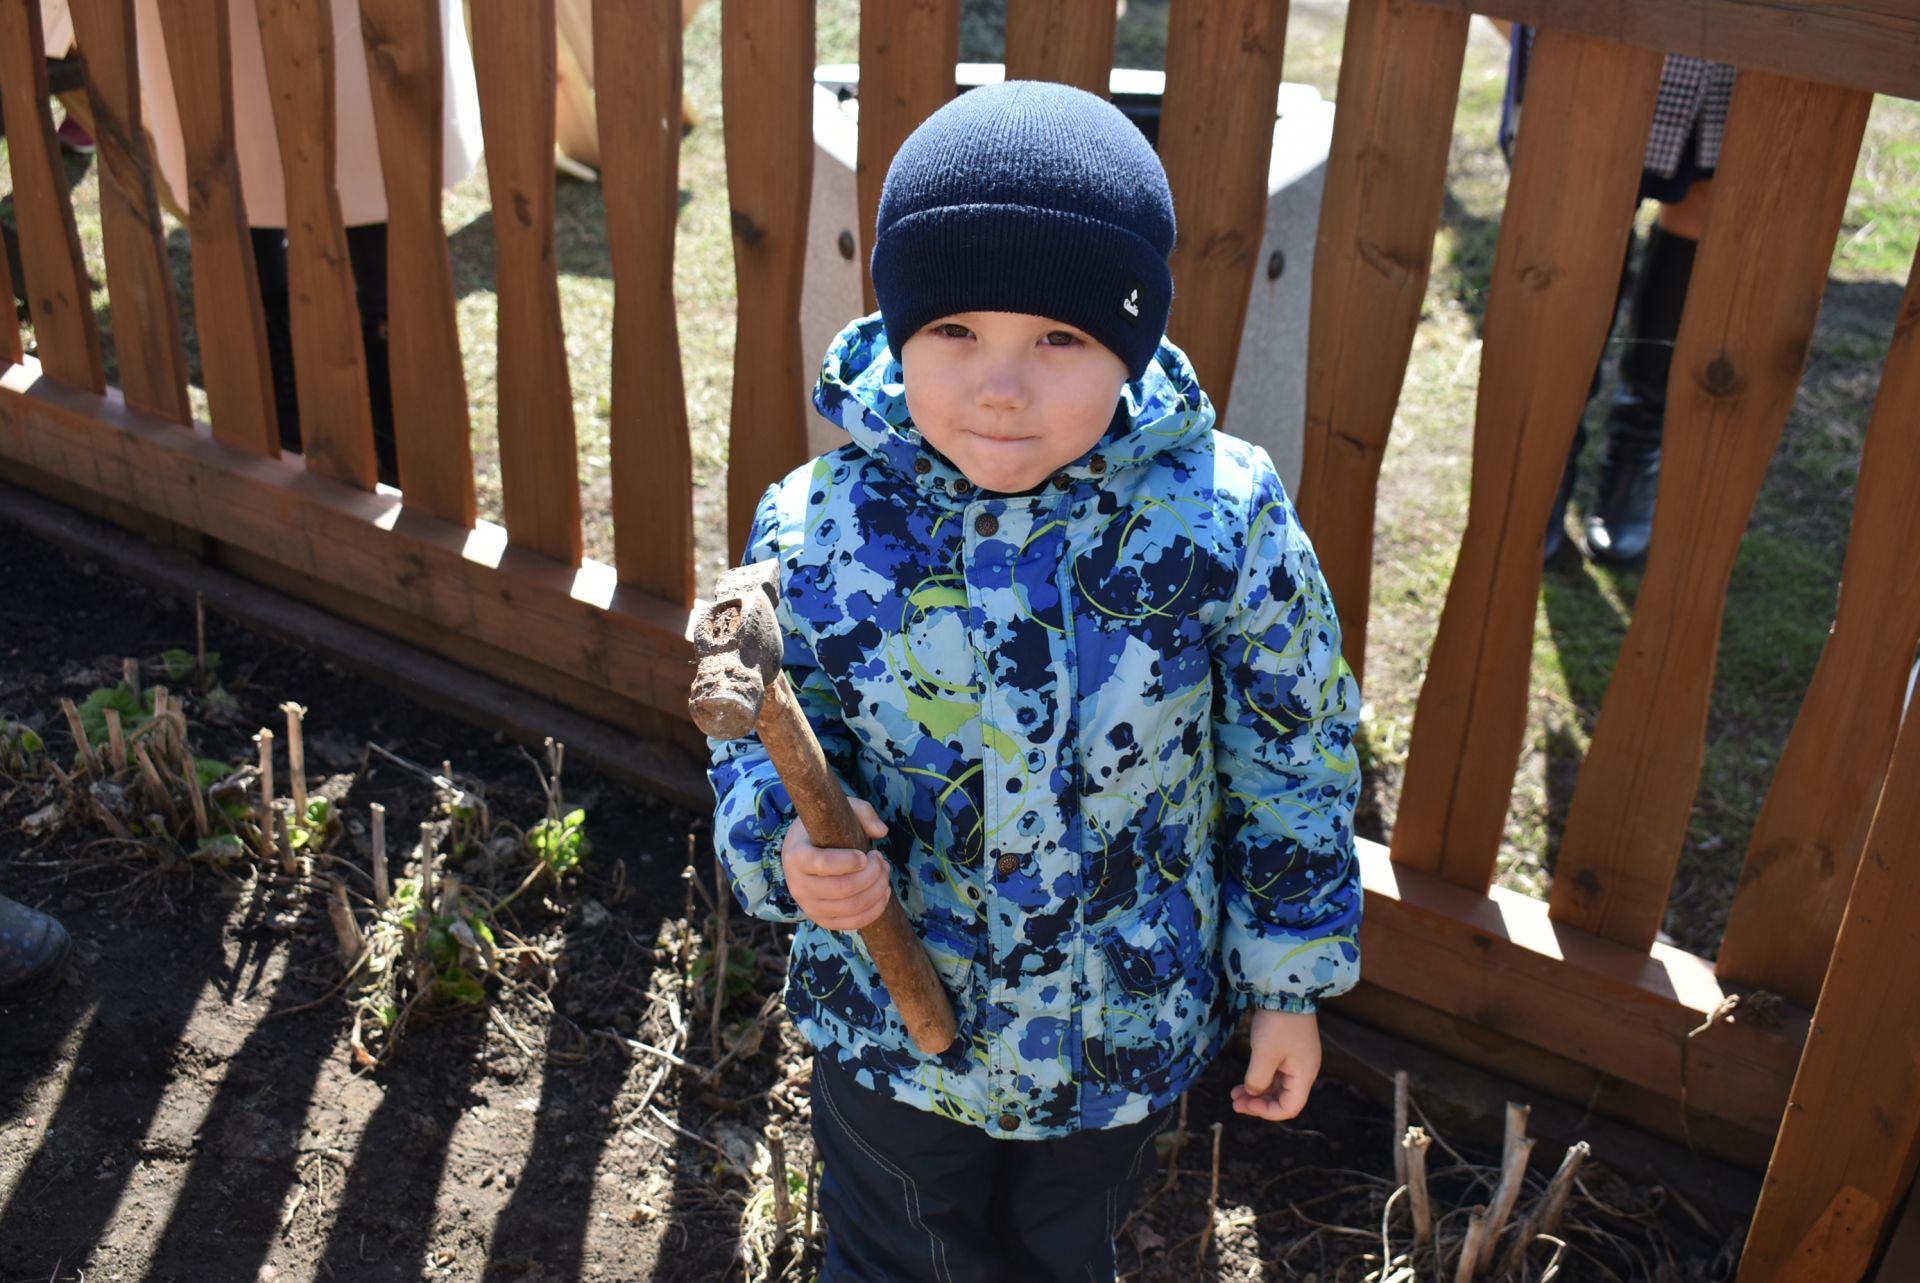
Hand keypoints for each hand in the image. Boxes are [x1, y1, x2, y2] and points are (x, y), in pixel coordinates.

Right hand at [780, 797, 891, 930]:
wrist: (804, 851)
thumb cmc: (825, 828)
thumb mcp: (841, 810)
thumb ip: (863, 813)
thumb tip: (882, 831)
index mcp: (796, 856)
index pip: (822, 864)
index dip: (848, 861)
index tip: (866, 854)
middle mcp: (797, 885)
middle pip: (841, 888)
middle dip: (871, 875)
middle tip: (881, 859)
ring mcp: (808, 906)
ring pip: (850, 907)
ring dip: (876, 891)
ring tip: (884, 873)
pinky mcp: (822, 920)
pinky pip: (851, 924)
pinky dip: (873, 911)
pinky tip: (884, 893)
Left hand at [1230, 1009, 1320, 1121]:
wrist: (1286, 991)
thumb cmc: (1278, 1024)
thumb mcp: (1264, 1054)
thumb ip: (1257, 1079)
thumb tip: (1252, 1092)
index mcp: (1304, 1075)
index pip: (1289, 1107)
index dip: (1267, 1111)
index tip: (1246, 1104)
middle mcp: (1304, 1071)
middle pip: (1283, 1098)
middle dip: (1259, 1103)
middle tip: (1235, 1103)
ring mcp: (1297, 1060)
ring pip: (1277, 1086)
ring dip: (1257, 1092)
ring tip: (1235, 1094)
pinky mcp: (1289, 1050)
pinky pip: (1275, 1073)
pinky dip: (1260, 1078)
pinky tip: (1244, 1080)